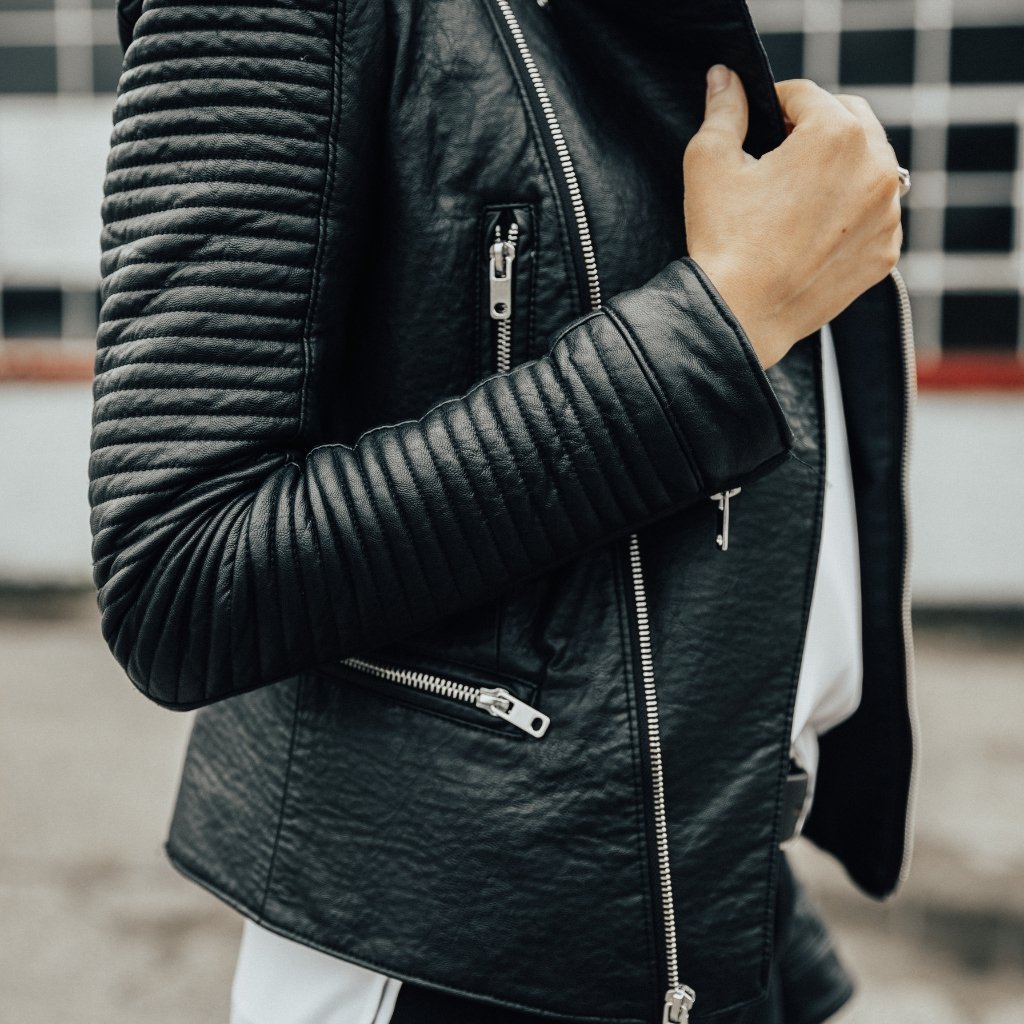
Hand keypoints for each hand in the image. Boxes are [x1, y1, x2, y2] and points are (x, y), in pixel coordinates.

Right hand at [683, 65, 903, 368]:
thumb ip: (723, 111)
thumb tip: (725, 80)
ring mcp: (887, 214)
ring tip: (795, 197)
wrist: (740, 316)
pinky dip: (849, 213)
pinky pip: (873, 215)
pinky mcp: (885, 252)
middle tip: (776, 159)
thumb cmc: (723, 240)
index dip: (773, 105)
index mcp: (837, 134)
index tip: (756, 126)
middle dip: (813, 130)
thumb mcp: (709, 163)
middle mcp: (877, 167)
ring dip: (837, 169)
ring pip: (867, 167)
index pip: (805, 95)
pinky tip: (811, 231)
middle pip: (848, 120)